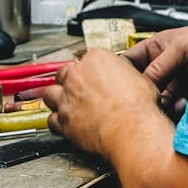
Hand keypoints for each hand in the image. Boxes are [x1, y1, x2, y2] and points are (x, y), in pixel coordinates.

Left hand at [42, 47, 161, 157]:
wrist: (131, 128)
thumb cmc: (136, 106)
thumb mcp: (137, 77)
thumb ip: (122, 73)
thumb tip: (123, 76)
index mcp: (96, 59)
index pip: (84, 59)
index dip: (87, 70)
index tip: (90, 76)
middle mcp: (77, 75)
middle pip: (62, 73)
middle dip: (67, 81)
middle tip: (76, 89)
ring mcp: (68, 98)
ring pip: (50, 95)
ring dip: (56, 99)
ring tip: (64, 104)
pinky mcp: (63, 121)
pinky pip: (51, 120)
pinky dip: (56, 122)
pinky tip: (64, 124)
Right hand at [123, 24, 187, 120]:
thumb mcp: (182, 47)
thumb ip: (160, 65)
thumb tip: (141, 82)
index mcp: (156, 49)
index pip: (130, 61)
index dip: (122, 73)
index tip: (118, 86)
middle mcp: (163, 68)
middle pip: (141, 86)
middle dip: (142, 95)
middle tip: (144, 101)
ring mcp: (174, 85)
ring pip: (156, 102)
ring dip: (159, 105)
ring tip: (168, 104)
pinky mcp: (186, 100)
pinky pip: (171, 111)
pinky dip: (173, 112)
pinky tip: (181, 107)